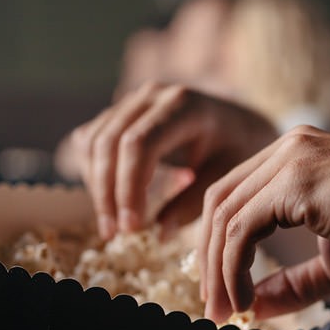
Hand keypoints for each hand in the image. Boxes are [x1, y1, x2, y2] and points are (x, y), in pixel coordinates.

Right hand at [69, 82, 276, 238]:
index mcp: (184, 105)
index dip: (128, 188)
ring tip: (112, 225)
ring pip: (93, 141)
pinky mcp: (120, 111)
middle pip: (109, 142)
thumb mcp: (226, 178)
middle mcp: (153, 95)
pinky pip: (91, 141)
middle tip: (114, 233)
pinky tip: (111, 202)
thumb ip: (193, 203)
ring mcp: (133, 100)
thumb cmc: (236, 151)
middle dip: (107, 192)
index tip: (131, 227)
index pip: (139, 144)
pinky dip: (93, 173)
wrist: (238, 124)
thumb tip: (160, 234)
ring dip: (96, 186)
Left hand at [199, 125, 329, 321]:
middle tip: (213, 308)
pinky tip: (243, 299)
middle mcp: (287, 147)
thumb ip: (291, 283)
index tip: (223, 291)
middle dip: (208, 260)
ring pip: (224, 216)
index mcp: (296, 156)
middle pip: (219, 201)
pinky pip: (242, 228)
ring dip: (217, 271)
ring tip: (224, 312)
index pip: (236, 196)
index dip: (219, 247)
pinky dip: (232, 268)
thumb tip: (251, 308)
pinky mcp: (297, 180)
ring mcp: (291, 159)